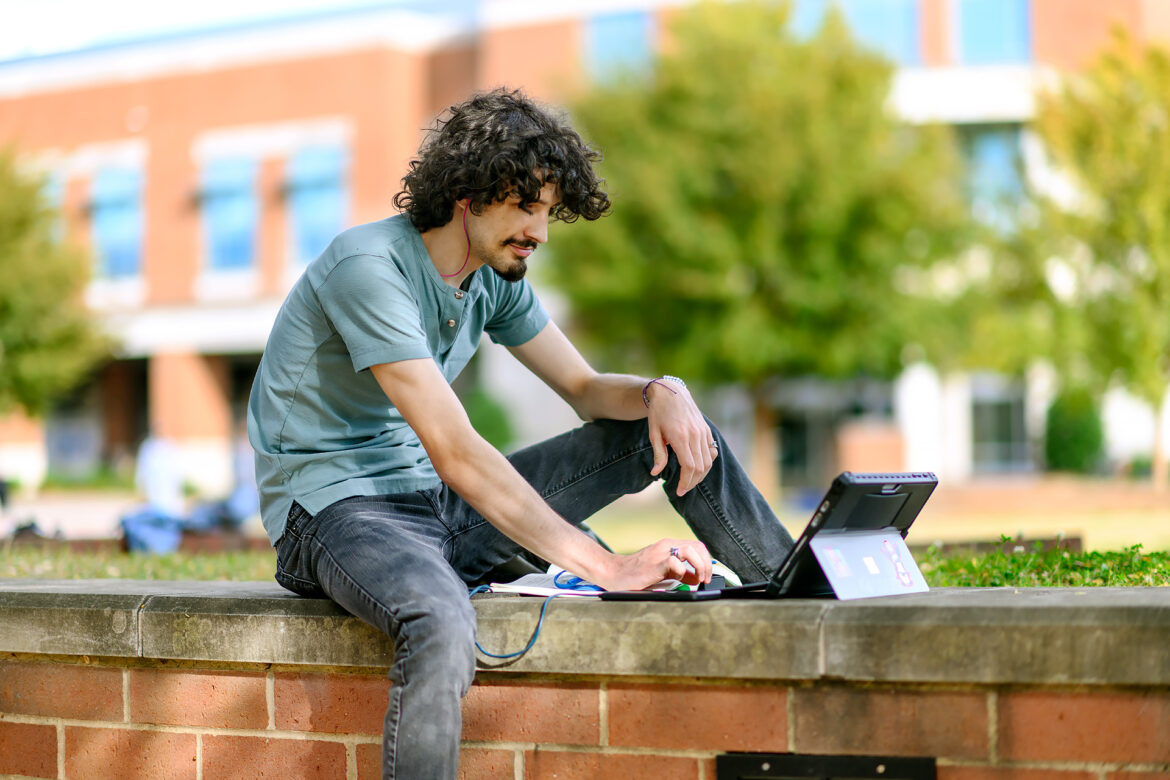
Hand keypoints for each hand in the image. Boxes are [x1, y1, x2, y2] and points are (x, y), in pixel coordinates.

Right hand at [593, 538, 711, 590]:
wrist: (613, 572)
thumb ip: (679, 573)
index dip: (706, 561)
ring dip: (700, 566)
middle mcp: (667, 546)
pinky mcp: (655, 563)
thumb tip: (695, 578)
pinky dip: (682, 572)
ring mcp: (661, 553)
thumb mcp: (662, 572)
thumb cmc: (635, 574)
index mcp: (669, 546)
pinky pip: (676, 562)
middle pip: (698, 546)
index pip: (697, 546)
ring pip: (691, 550)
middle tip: (705, 579)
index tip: (706, 576)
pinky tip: (677, 579)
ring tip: (698, 579)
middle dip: (707, 564)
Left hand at [645, 381, 717, 495]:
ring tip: (690, 481)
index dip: (685, 482)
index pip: (688, 467)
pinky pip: (712, 451)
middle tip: (683, 490)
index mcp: (680, 436)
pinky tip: (698, 468)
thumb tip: (655, 473)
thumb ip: (658, 454)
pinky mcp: (706, 430)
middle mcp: (694, 435)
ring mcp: (703, 432)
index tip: (679, 491)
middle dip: (692, 482)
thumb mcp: (653, 433)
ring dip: (701, 475)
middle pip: (700, 467)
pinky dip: (707, 463)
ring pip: (708, 461)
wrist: (671, 392)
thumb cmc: (658, 413)